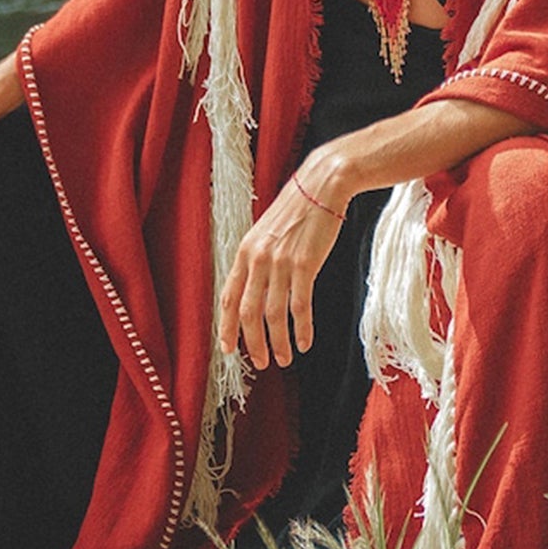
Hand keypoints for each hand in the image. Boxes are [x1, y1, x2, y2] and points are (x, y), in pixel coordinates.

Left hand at [219, 163, 346, 369]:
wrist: (320, 186)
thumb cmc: (296, 210)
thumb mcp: (266, 233)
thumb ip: (257, 260)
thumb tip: (255, 293)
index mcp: (245, 251)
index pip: (229, 297)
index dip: (227, 327)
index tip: (228, 349)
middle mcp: (258, 259)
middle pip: (248, 312)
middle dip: (253, 343)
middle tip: (261, 362)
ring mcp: (280, 262)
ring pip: (274, 314)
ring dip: (278, 342)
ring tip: (283, 358)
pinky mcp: (304, 264)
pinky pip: (300, 306)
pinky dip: (301, 328)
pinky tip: (304, 342)